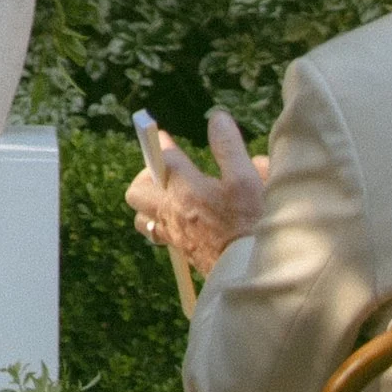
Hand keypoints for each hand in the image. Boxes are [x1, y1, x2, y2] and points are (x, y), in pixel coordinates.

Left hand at [129, 110, 265, 278]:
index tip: (164, 136)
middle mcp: (171, 212)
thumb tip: (217, 118)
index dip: (162, 143)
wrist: (253, 273)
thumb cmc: (252, 225)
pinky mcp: (181, 251)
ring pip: (141, 216)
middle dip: (146, 176)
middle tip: (166, 171)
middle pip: (137, 190)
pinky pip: (158, 234)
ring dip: (149, 203)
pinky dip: (162, 223)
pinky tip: (182, 221)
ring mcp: (173, 234)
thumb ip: (229, 147)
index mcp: (185, 189)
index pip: (163, 158)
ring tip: (169, 197)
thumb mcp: (247, 180)